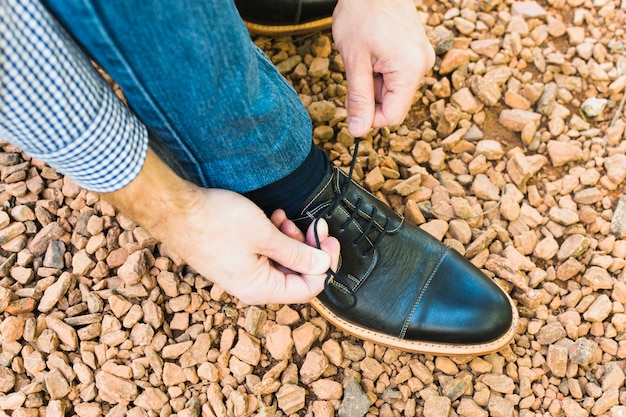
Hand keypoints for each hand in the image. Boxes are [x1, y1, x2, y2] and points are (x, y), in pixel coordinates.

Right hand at [162, 188, 339, 304]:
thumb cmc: (215, 222)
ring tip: (284, 219)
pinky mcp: (235, 259)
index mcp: (260, 289)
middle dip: (307, 248)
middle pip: (296, 275)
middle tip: (312, 224)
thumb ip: (298, 253)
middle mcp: (252, 287)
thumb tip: (323, 265)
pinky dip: (274, 237)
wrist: (176, 210)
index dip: (325, 265)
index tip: (329, 240)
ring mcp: (242, 273)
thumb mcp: (266, 235)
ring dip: (290, 240)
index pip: (308, 289)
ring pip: (281, 262)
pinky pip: (265, 254)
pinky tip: (272, 219)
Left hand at [332, 0, 434, 136]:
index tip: (352, 104)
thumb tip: (358, 130)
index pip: (392, 116)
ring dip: (374, 81)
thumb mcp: (354, 61)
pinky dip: (380, 70)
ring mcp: (421, 58)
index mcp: (410, 70)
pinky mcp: (416, 52)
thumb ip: (358, 98)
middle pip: (393, 103)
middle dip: (371, 95)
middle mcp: (423, 66)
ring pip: (393, 89)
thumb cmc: (361, 13)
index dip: (369, 117)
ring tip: (365, 55)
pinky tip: (372, 51)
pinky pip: (397, 75)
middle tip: (356, 70)